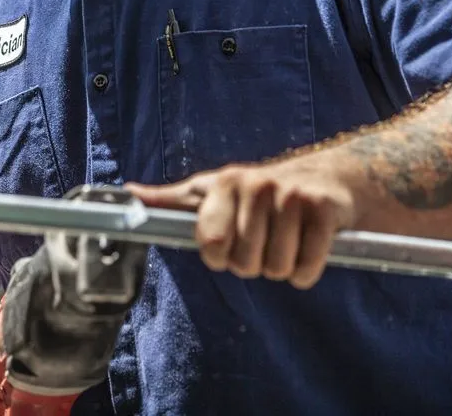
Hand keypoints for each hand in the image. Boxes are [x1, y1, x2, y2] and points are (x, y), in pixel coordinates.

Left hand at [126, 154, 357, 288]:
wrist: (323, 180)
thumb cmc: (256, 193)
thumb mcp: (210, 191)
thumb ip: (170, 200)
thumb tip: (128, 193)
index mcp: (225, 183)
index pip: (211, 244)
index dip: (220, 256)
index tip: (228, 244)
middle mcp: (257, 185)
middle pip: (245, 264)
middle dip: (254, 263)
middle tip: (263, 240)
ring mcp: (291, 196)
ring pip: (276, 269)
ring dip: (281, 266)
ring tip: (285, 240)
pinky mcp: (322, 210)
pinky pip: (306, 269)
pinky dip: (306, 271)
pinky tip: (307, 246)